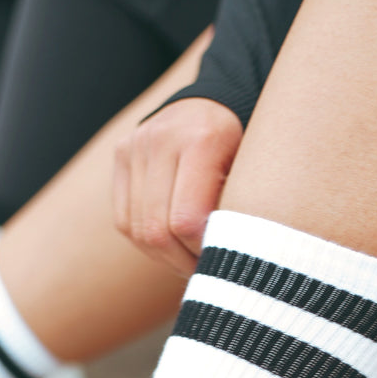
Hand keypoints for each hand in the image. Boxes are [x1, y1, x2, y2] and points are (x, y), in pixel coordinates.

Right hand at [114, 97, 243, 276]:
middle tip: (207, 272)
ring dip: (165, 258)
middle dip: (182, 262)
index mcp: (202, 140)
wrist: (213, 105)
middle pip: (156, 231)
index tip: (224, 261)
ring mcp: (135, 145)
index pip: (185, 222)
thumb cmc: (245, 149)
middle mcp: (160, 138)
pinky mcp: (121, 154)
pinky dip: (147, 243)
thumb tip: (227, 265)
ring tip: (191, 262)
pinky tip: (172, 248)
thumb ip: (240, 212)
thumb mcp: (255, 173)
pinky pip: (124, 220)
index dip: (202, 252)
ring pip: (137, 230)